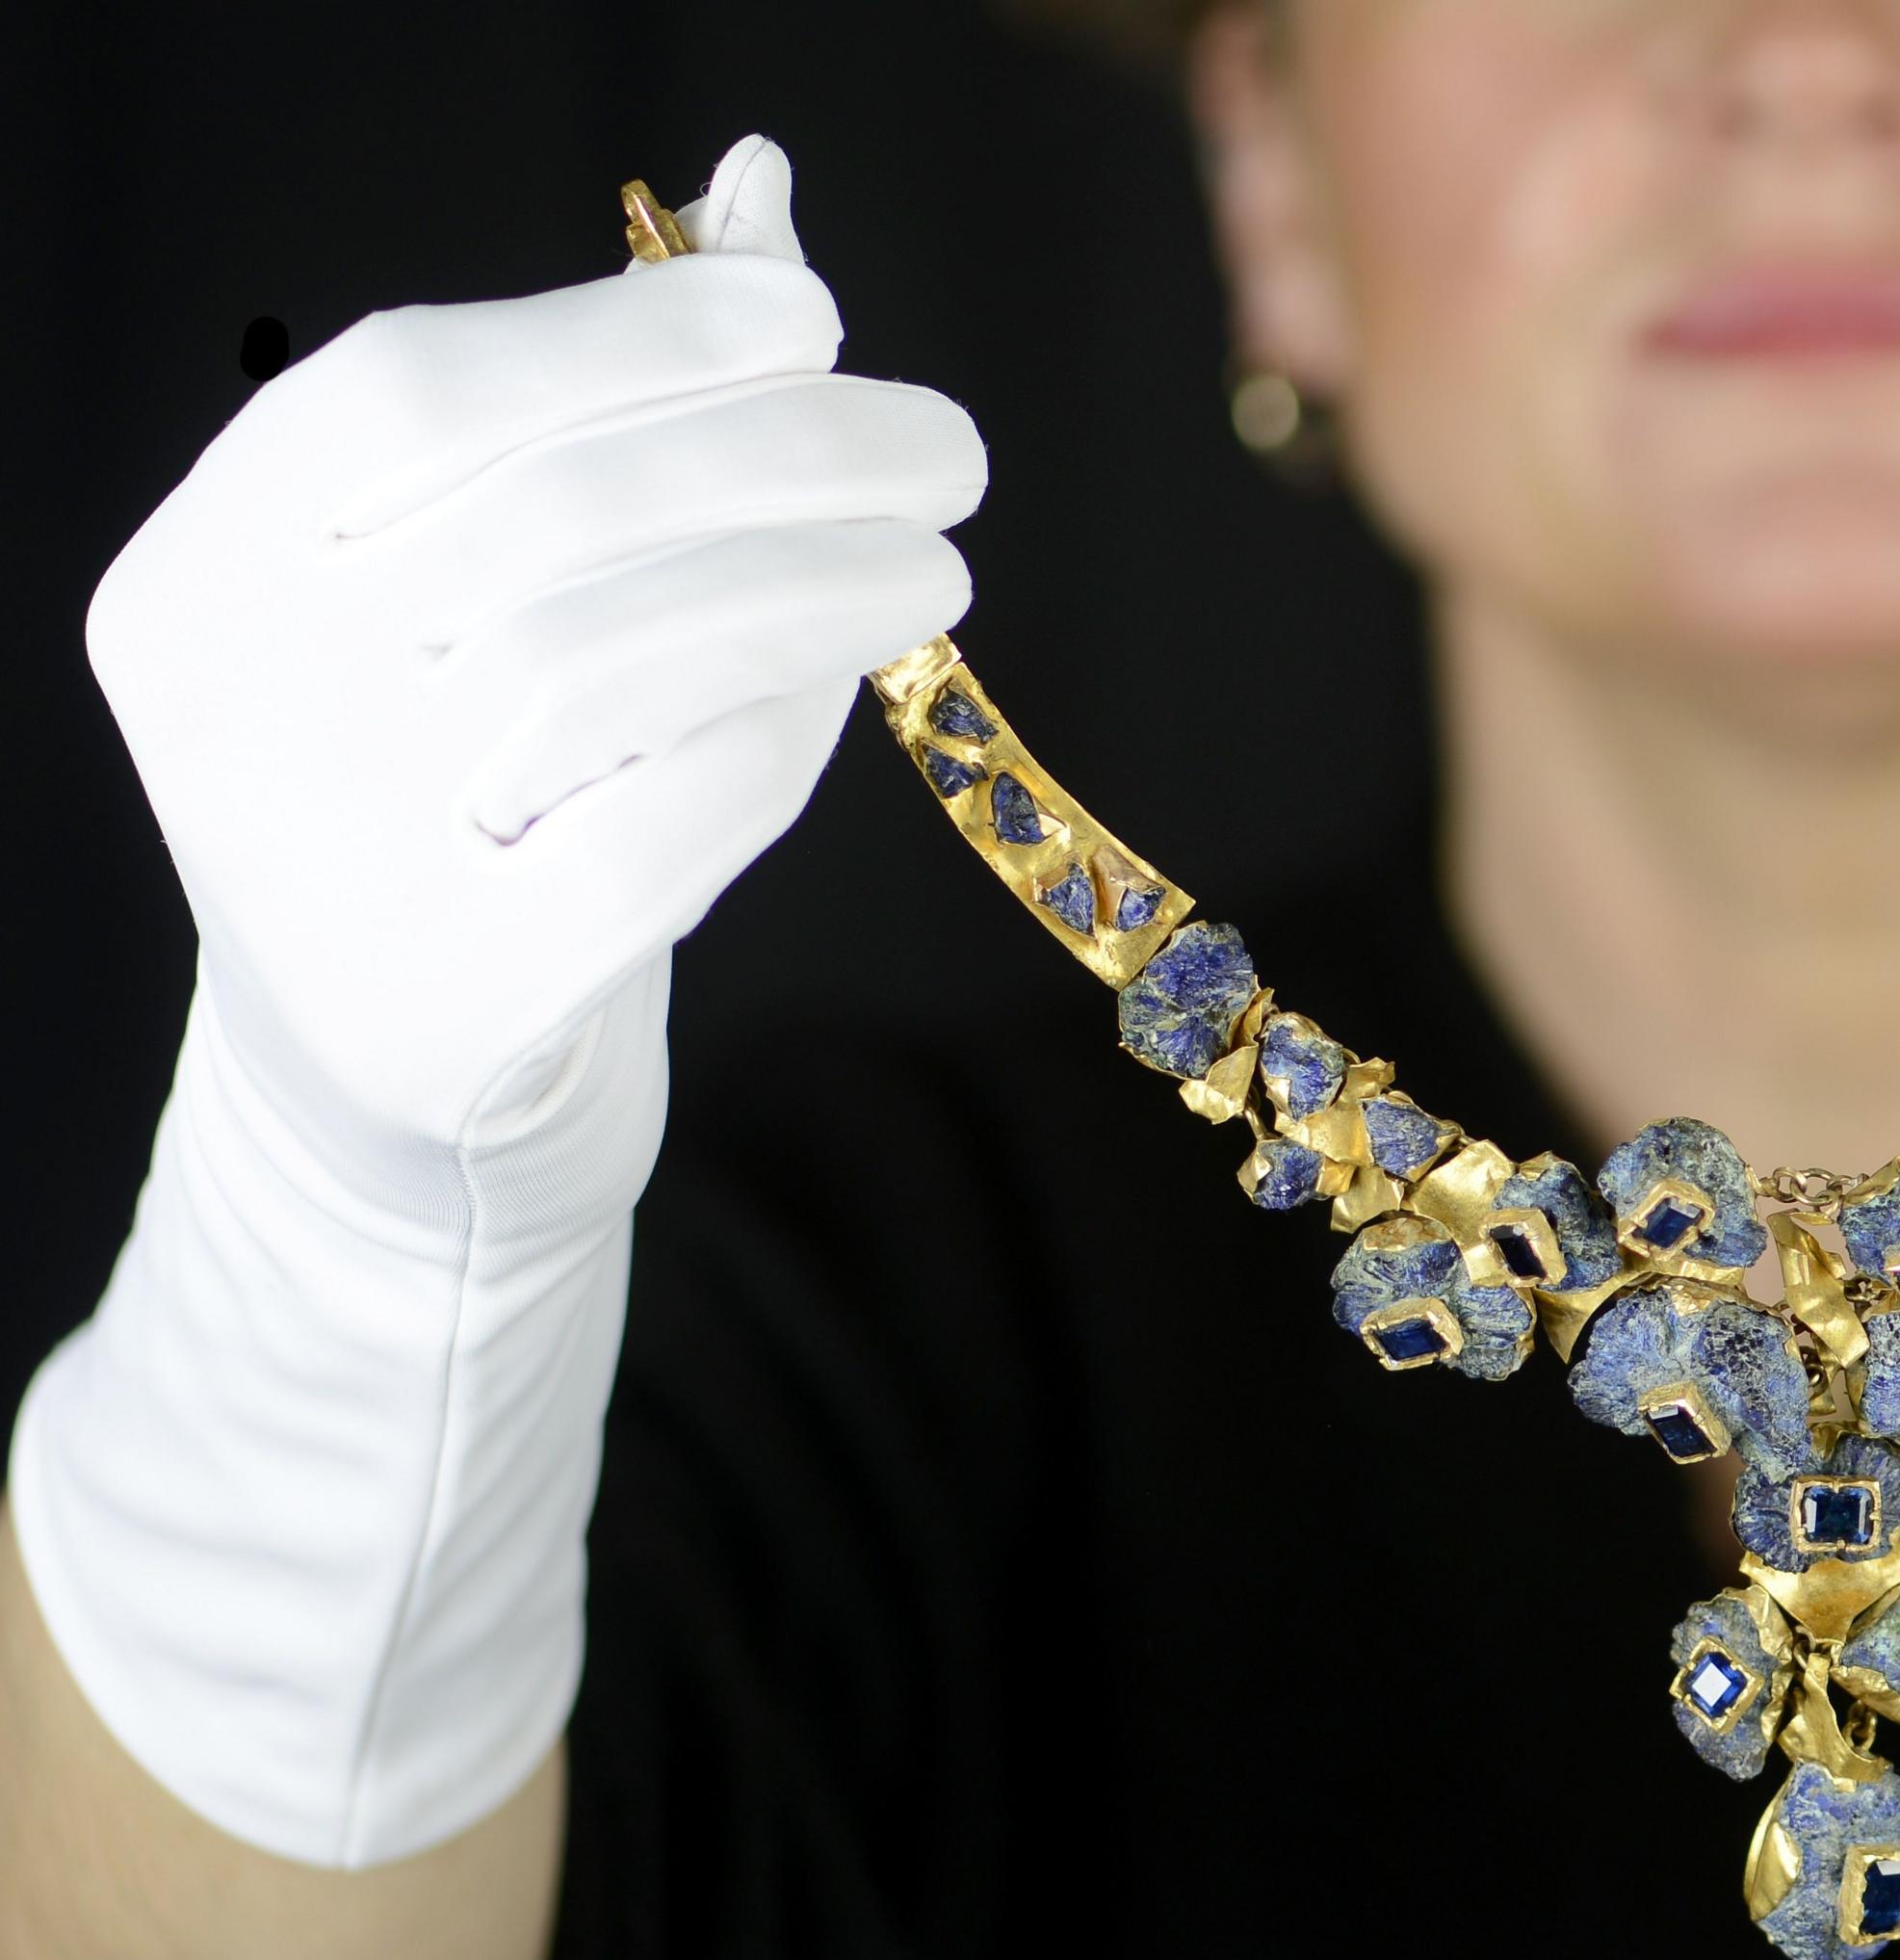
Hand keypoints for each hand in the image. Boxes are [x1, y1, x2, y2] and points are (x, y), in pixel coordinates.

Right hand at [16, 136, 980, 1866]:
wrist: (402, 1085)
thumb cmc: (469, 782)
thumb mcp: (490, 585)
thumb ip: (608, 397)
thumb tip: (763, 195)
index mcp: (209, 567)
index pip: (417, 391)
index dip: (634, 338)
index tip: (817, 320)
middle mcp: (238, 705)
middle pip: (547, 521)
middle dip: (784, 459)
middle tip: (951, 450)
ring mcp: (325, 863)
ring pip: (613, 662)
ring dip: (813, 586)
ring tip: (934, 560)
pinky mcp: (456, 1000)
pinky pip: (658, 827)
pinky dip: (773, 739)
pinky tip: (844, 693)